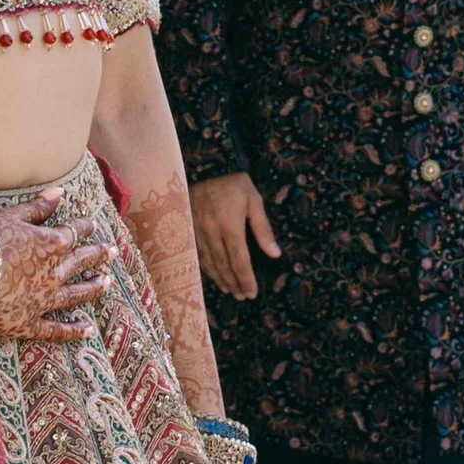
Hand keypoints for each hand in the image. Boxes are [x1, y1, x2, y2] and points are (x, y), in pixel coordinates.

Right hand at [0, 191, 113, 341]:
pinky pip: (56, 329)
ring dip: (93, 288)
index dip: (84, 227)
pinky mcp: (29, 323)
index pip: (74, 232)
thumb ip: (38, 206)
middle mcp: (55, 273)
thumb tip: (60, 192)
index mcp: (52, 244)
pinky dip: (73, 331)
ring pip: (76, 294)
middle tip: (112, 252)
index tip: (92, 225)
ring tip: (107, 283)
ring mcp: (44, 300)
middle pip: (82, 262)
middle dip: (98, 255)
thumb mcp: (11, 216)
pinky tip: (87, 330)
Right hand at [192, 171, 279, 300]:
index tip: (252, 293)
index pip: (240, 261)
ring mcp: (197, 232)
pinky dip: (206, 268)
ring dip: (220, 279)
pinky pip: (197, 254)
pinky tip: (213, 275)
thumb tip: (275, 254)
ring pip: (209, 263)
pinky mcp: (188, 229)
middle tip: (242, 296)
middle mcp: (212, 233)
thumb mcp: (254, 201)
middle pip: (224, 266)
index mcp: (230, 226)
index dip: (246, 280)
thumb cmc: (234, 184)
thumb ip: (263, 229)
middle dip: (234, 283)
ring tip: (230, 290)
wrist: (205, 167)